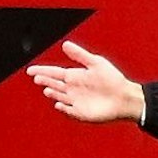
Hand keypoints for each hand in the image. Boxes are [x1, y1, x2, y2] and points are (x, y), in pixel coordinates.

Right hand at [26, 41, 145, 123]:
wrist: (127, 97)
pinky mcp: (82, 112)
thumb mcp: (96, 63)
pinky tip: (59, 104)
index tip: (30, 70)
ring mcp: (77, 101)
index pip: (54, 73)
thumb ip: (80, 55)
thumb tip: (65, 44)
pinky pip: (69, 110)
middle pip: (54, 84)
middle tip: (38, 78)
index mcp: (75, 76)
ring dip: (53, 93)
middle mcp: (74, 88)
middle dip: (45, 81)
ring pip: (60, 97)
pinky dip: (63, 108)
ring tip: (47, 90)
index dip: (42, 71)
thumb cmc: (114, 80)